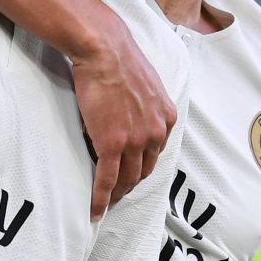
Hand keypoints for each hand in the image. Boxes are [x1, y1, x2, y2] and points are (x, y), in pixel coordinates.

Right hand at [70, 19, 176, 220]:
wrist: (104, 50)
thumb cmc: (120, 59)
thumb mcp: (146, 83)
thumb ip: (145, 104)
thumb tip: (134, 111)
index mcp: (165, 118)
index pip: (155, 153)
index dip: (142, 166)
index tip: (131, 173)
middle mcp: (155, 133)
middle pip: (143, 170)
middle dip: (131, 184)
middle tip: (118, 193)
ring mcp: (134, 141)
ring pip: (127, 179)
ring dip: (116, 195)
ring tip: (106, 203)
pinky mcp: (112, 144)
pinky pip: (106, 180)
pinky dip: (101, 198)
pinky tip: (95, 210)